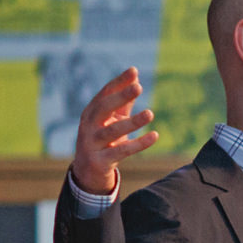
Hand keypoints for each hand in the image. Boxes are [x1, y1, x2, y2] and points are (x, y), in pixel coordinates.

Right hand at [71, 67, 159, 196]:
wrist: (88, 172)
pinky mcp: (100, 161)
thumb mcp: (111, 121)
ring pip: (113, 131)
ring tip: (151, 113)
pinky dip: (139, 144)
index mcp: (91, 112)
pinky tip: (155, 135)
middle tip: (139, 87)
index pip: (105, 93)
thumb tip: (136, 80)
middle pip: (104, 108)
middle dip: (120, 96)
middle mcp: (88, 125)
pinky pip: (122, 151)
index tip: (134, 71)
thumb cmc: (103, 140)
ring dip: (132, 122)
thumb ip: (123, 103)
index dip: (119, 82)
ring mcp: (92, 143)